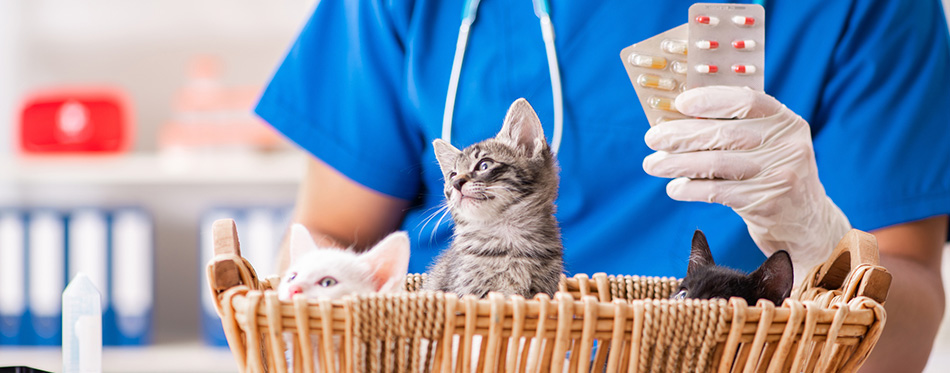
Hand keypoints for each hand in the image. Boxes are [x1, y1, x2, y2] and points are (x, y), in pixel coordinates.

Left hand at [642, 86, 850, 282]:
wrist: (804, 221)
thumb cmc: (772, 172)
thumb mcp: (768, 143)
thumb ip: (736, 127)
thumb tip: (678, 118)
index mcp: (785, 121)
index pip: (747, 101)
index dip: (711, 99)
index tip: (680, 103)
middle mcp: (786, 146)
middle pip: (725, 135)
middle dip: (682, 136)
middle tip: (652, 138)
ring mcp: (778, 175)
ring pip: (717, 165)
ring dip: (677, 164)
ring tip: (653, 164)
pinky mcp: (765, 203)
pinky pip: (718, 193)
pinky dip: (690, 189)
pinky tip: (674, 188)